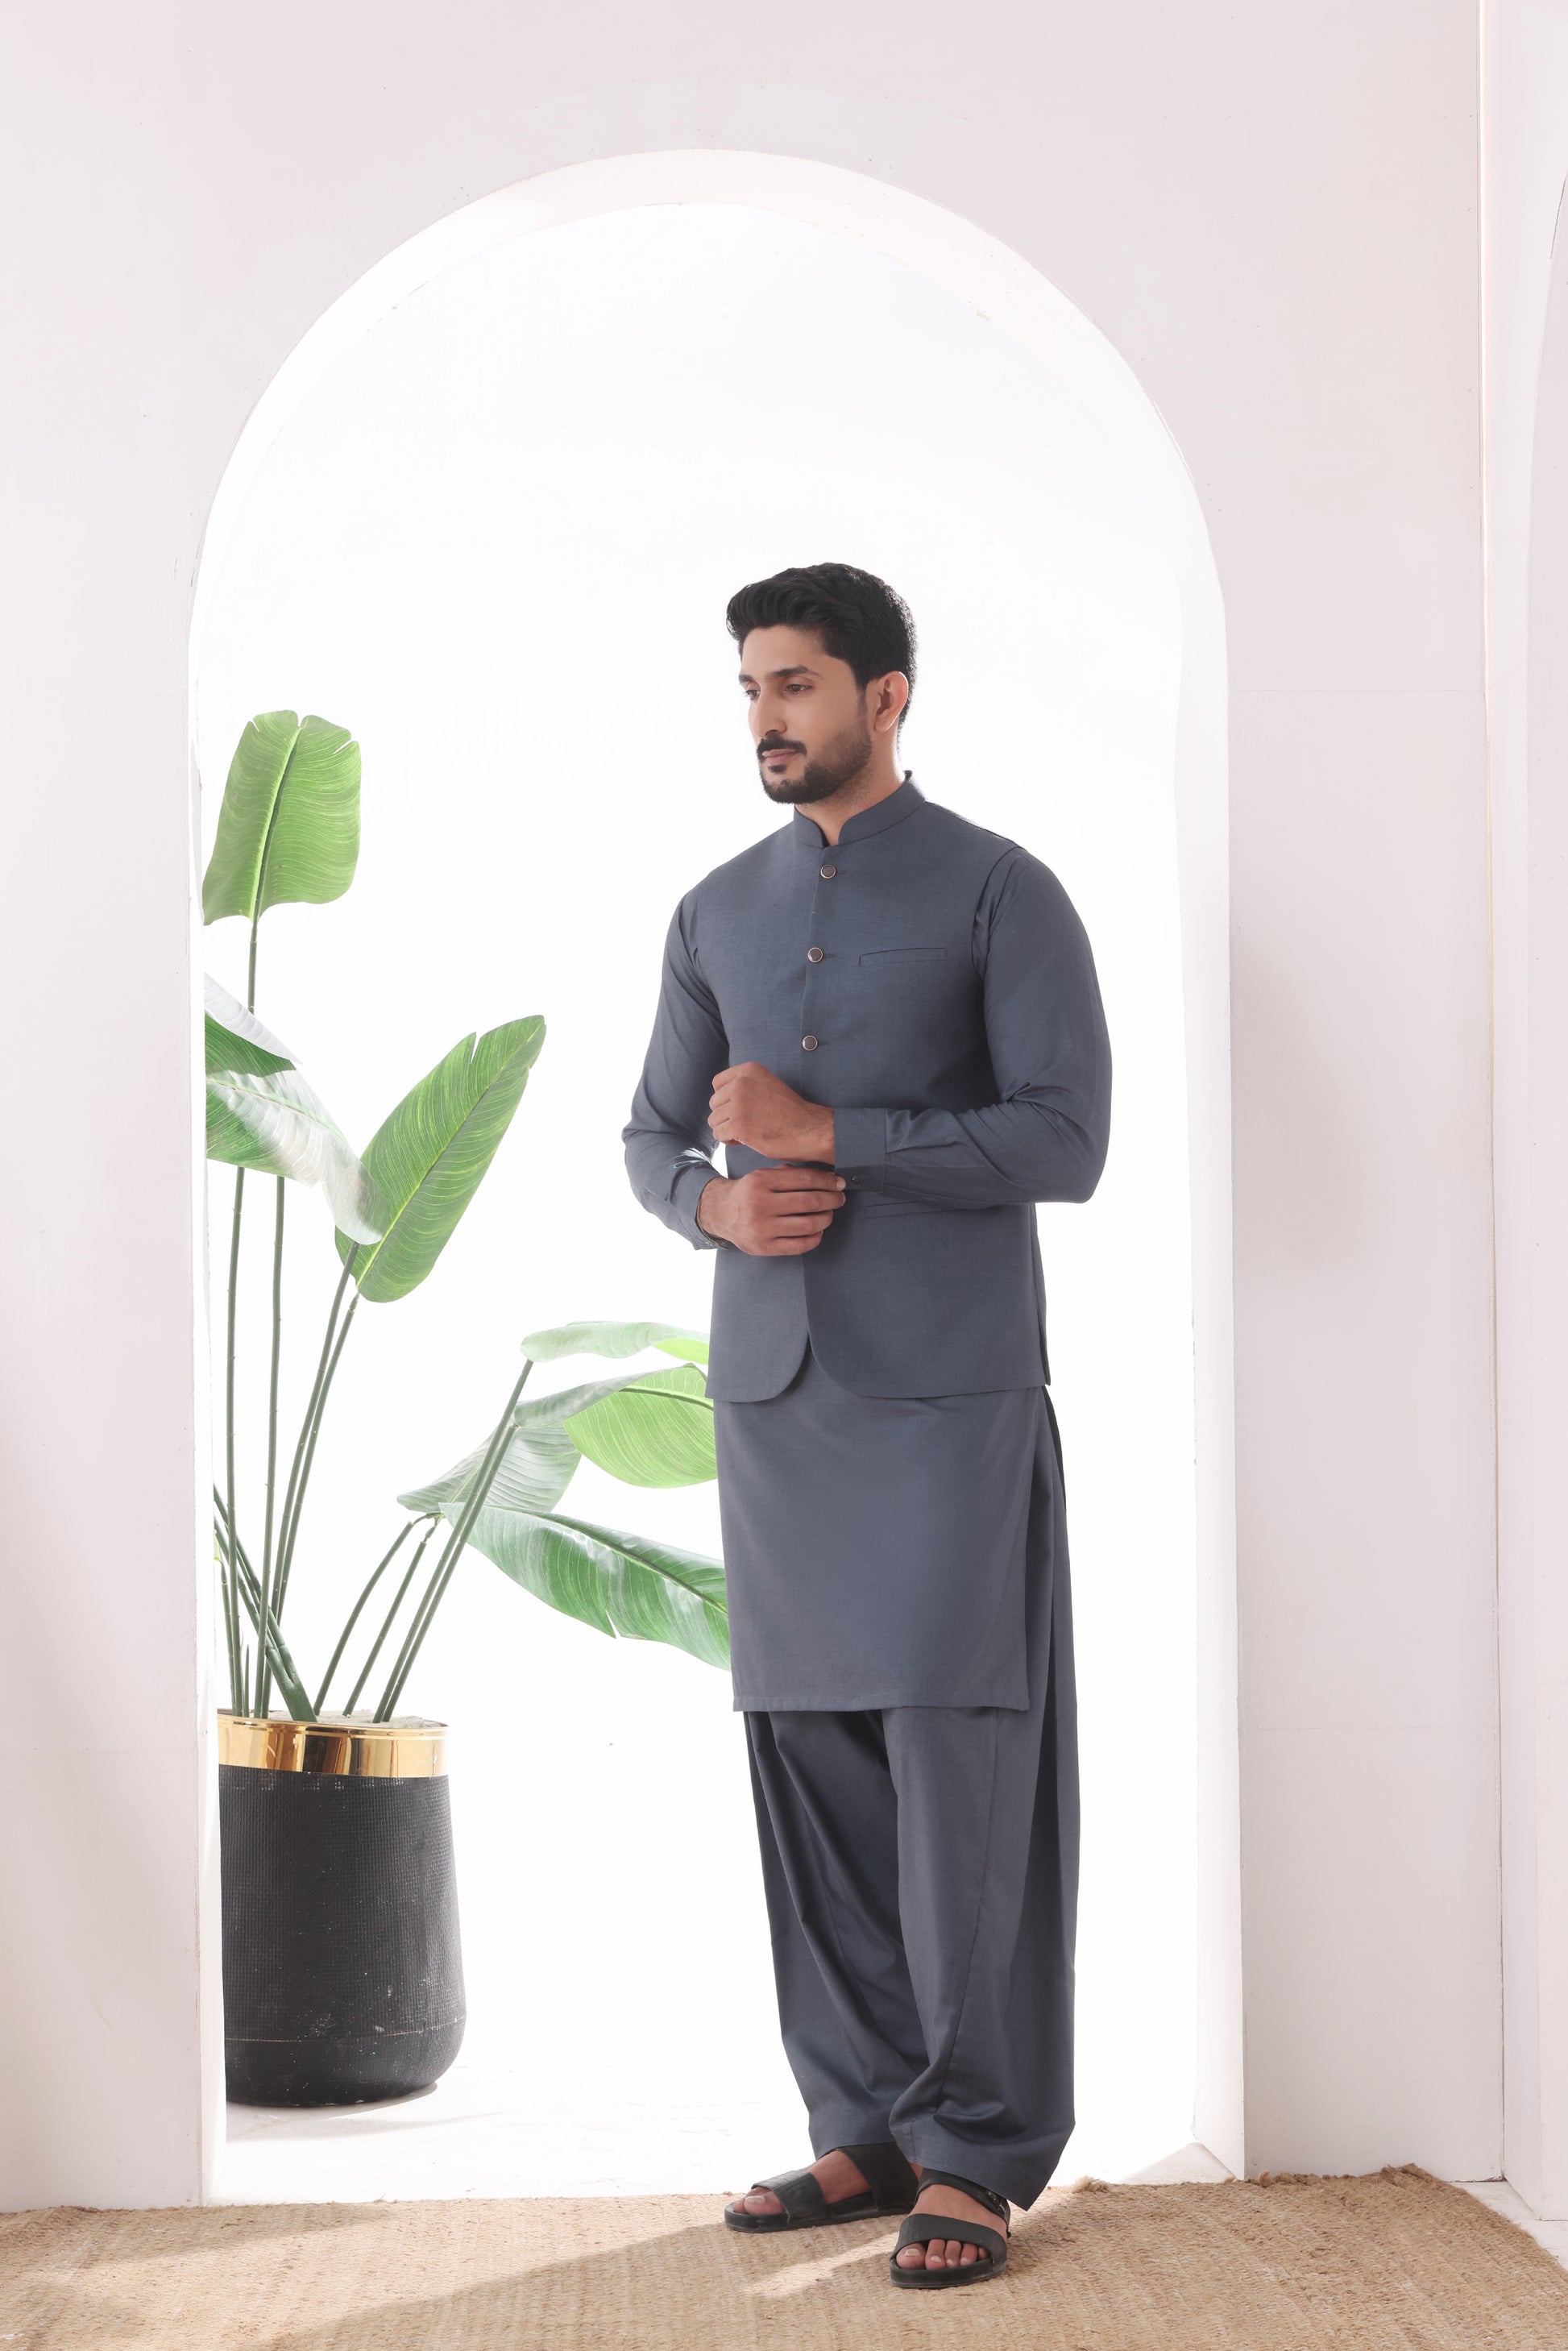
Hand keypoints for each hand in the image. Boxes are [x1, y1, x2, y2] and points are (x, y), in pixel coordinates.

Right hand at [697, 1167, 845, 1256]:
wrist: (721, 1213)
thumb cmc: (749, 1192)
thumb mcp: (763, 1175)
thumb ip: (791, 1174)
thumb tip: (828, 1177)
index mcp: (760, 1181)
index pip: (804, 1180)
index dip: (827, 1182)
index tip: (839, 1183)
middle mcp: (759, 1204)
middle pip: (809, 1202)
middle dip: (831, 1199)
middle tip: (839, 1198)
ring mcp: (762, 1228)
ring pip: (808, 1224)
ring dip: (826, 1218)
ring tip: (829, 1214)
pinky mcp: (764, 1247)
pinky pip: (799, 1245)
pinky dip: (815, 1238)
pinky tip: (818, 1231)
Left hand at [709, 1062, 834, 1161]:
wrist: (811, 1129)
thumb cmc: (791, 1112)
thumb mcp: (767, 1085)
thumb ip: (745, 1086)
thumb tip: (719, 1098)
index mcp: (749, 1070)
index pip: (717, 1083)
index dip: (725, 1099)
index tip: (740, 1108)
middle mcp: (741, 1083)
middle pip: (714, 1103)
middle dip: (726, 1116)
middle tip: (747, 1123)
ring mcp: (739, 1104)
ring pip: (714, 1120)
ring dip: (727, 1129)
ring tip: (747, 1132)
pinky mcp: (739, 1125)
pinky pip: (719, 1135)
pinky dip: (729, 1141)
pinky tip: (746, 1140)